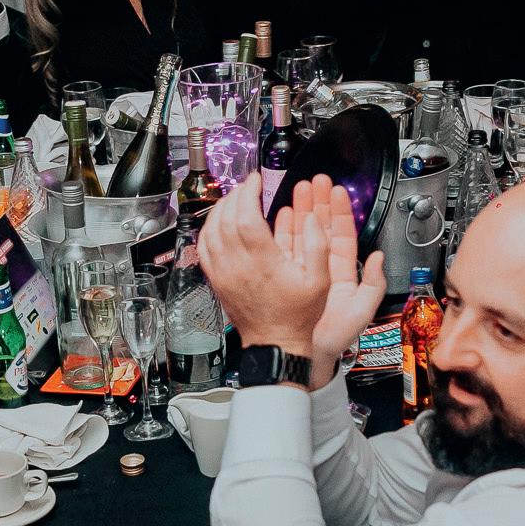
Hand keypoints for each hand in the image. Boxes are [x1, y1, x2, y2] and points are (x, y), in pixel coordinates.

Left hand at [198, 173, 333, 361]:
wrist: (275, 344)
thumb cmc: (297, 316)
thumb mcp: (320, 281)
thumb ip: (318, 245)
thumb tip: (311, 218)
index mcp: (264, 263)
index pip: (246, 217)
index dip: (248, 193)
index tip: (255, 181)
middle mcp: (239, 266)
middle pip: (226, 219)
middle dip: (235, 196)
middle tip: (247, 186)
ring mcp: (224, 274)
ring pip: (211, 231)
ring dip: (220, 209)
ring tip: (234, 199)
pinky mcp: (216, 281)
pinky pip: (204, 248)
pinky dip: (209, 229)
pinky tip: (219, 222)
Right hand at [273, 175, 386, 386]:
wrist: (305, 356)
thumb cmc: (333, 339)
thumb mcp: (361, 311)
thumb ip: (373, 285)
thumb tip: (378, 258)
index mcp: (342, 272)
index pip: (342, 235)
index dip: (340, 212)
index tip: (337, 191)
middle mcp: (321, 268)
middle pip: (320, 228)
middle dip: (318, 203)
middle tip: (315, 180)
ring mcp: (301, 270)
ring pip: (301, 234)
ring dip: (300, 211)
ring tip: (297, 189)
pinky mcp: (284, 276)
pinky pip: (282, 248)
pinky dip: (281, 231)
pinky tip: (281, 215)